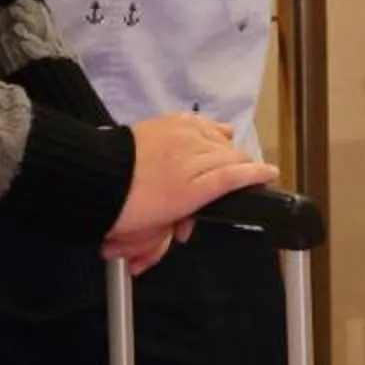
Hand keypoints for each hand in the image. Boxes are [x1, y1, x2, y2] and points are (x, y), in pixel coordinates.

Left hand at [105, 114, 276, 267]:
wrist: (93, 176)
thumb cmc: (120, 207)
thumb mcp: (146, 232)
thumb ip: (161, 242)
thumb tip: (172, 241)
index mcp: (191, 189)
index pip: (235, 175)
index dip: (258, 174)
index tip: (271, 174)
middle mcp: (192, 158)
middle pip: (233, 156)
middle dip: (239, 170)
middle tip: (225, 189)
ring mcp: (181, 136)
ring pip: (220, 137)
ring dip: (226, 150)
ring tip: (220, 162)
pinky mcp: (170, 121)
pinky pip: (202, 123)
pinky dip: (210, 132)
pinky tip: (208, 138)